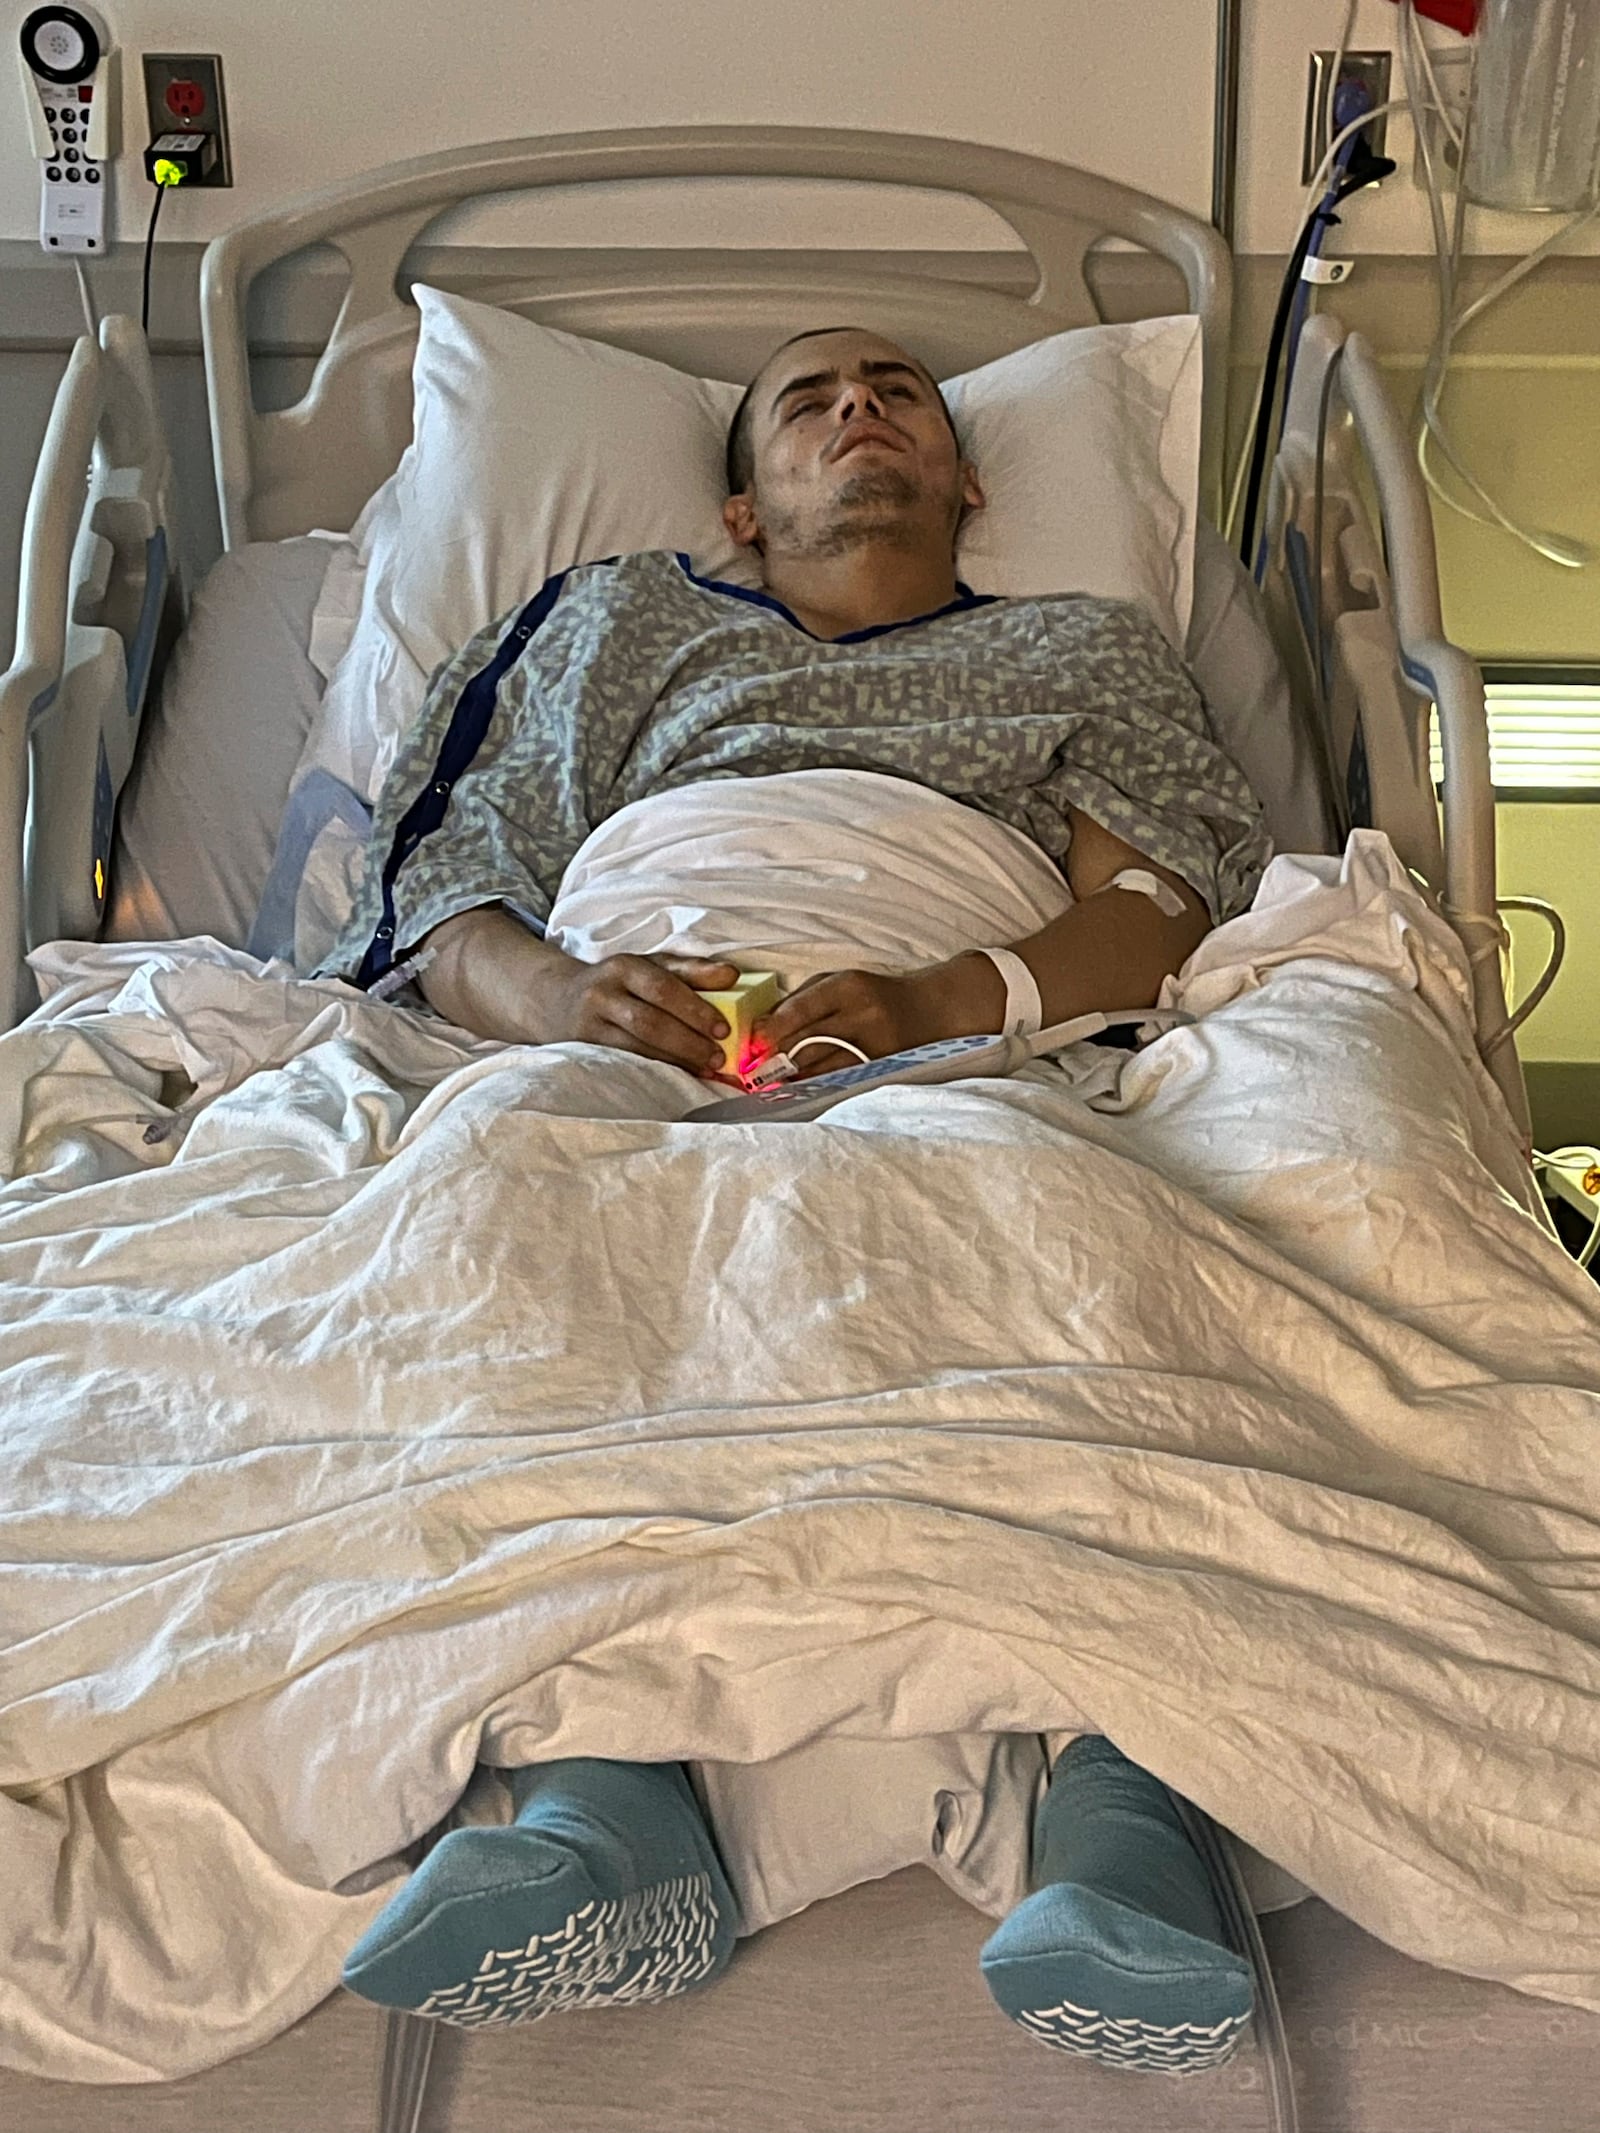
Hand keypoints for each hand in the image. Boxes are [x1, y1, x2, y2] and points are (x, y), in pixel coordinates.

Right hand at [546, 953, 741, 1072]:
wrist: (557, 1000)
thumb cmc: (619, 983)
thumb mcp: (651, 967)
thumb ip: (692, 970)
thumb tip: (732, 975)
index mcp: (623, 966)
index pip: (663, 987)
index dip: (694, 1009)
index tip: (723, 1028)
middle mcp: (602, 993)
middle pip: (649, 1021)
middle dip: (688, 1042)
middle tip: (717, 1057)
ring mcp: (589, 1024)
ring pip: (635, 1047)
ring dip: (675, 1061)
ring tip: (705, 1069)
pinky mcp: (582, 1050)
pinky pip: (623, 1062)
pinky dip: (654, 1071)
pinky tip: (677, 1076)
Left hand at [752, 957, 1004, 1079]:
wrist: (931, 1011)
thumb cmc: (876, 995)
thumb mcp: (841, 983)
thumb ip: (803, 999)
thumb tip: (763, 1026)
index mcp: (849, 987)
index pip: (799, 1011)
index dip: (771, 1030)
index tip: (753, 1042)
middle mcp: (863, 1016)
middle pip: (807, 1042)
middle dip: (777, 1057)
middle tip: (755, 1066)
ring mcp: (875, 1047)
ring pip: (821, 1067)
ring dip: (792, 1075)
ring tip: (773, 1078)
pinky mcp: (881, 1069)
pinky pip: (839, 1080)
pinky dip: (815, 1084)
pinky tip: (801, 1085)